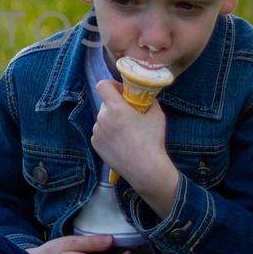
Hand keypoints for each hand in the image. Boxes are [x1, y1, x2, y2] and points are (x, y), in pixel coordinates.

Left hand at [90, 79, 177, 206]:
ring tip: (126, 132)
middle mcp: (102, 118)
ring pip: (102, 119)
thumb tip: (147, 97)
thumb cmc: (152, 140)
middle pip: (105, 104)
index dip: (112, 85)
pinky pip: (100, 132)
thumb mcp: (157, 115)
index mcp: (116, 108)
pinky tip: (120, 143)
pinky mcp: (95, 144)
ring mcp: (97, 132)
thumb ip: (150, 101)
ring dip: (112, 121)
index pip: (102, 85)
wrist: (145, 168)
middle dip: (116, 106)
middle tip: (129, 115)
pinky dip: (108, 133)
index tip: (122, 92)